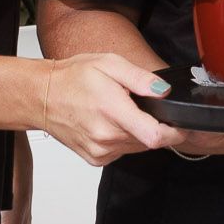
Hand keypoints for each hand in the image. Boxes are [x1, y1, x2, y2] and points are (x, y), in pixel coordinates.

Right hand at [25, 52, 178, 164]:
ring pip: (137, 148)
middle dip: (155, 126)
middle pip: (149, 142)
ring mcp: (100, 151)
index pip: (155, 136)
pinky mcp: (95, 159)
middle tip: (141, 106)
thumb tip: (164, 90)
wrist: (42, 96)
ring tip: (122, 112)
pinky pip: (122, 152)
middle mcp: (106, 137)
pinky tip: (111, 123)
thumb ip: (141, 79)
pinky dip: (124, 139)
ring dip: (139, 132)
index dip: (175, 133)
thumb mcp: (110, 64)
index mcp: (113, 112)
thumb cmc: (73, 78)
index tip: (181, 125)